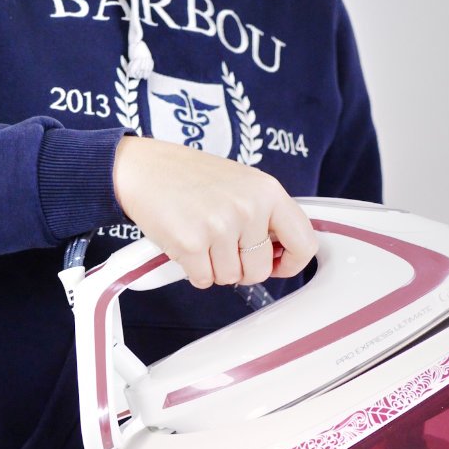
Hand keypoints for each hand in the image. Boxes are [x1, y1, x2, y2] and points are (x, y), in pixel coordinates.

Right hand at [113, 136, 316, 288]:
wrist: (144, 168)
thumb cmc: (191, 177)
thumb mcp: (243, 184)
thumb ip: (267, 216)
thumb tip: (281, 254)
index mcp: (268, 192)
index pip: (304, 243)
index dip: (290, 262)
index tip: (276, 263)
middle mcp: (248, 208)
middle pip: (260, 270)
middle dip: (242, 268)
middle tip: (223, 246)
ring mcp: (220, 226)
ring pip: (230, 278)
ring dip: (214, 267)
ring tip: (201, 237)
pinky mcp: (191, 244)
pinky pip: (203, 280)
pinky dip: (193, 270)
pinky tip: (186, 244)